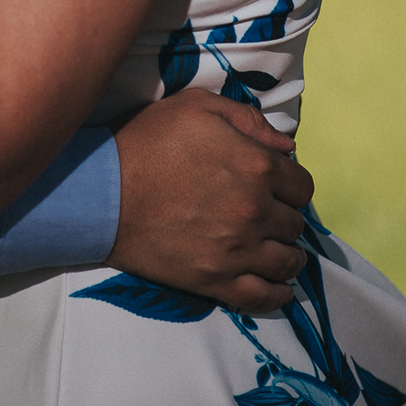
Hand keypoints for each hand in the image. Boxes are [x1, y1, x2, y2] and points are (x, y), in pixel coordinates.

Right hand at [107, 89, 314, 313]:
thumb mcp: (197, 107)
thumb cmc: (148, 141)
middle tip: (266, 214)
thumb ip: (248, 119)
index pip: (302, 186)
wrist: (103, 192)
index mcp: (257, 166)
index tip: (275, 186)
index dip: (291, 184)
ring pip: (287, 261)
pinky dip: (278, 293)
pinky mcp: (216, 281)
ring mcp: (237, 251)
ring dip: (287, 254)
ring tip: (276, 249)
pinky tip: (277, 285)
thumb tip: (288, 145)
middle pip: (294, 224)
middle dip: (284, 216)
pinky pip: (264, 298)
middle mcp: (255, 211)